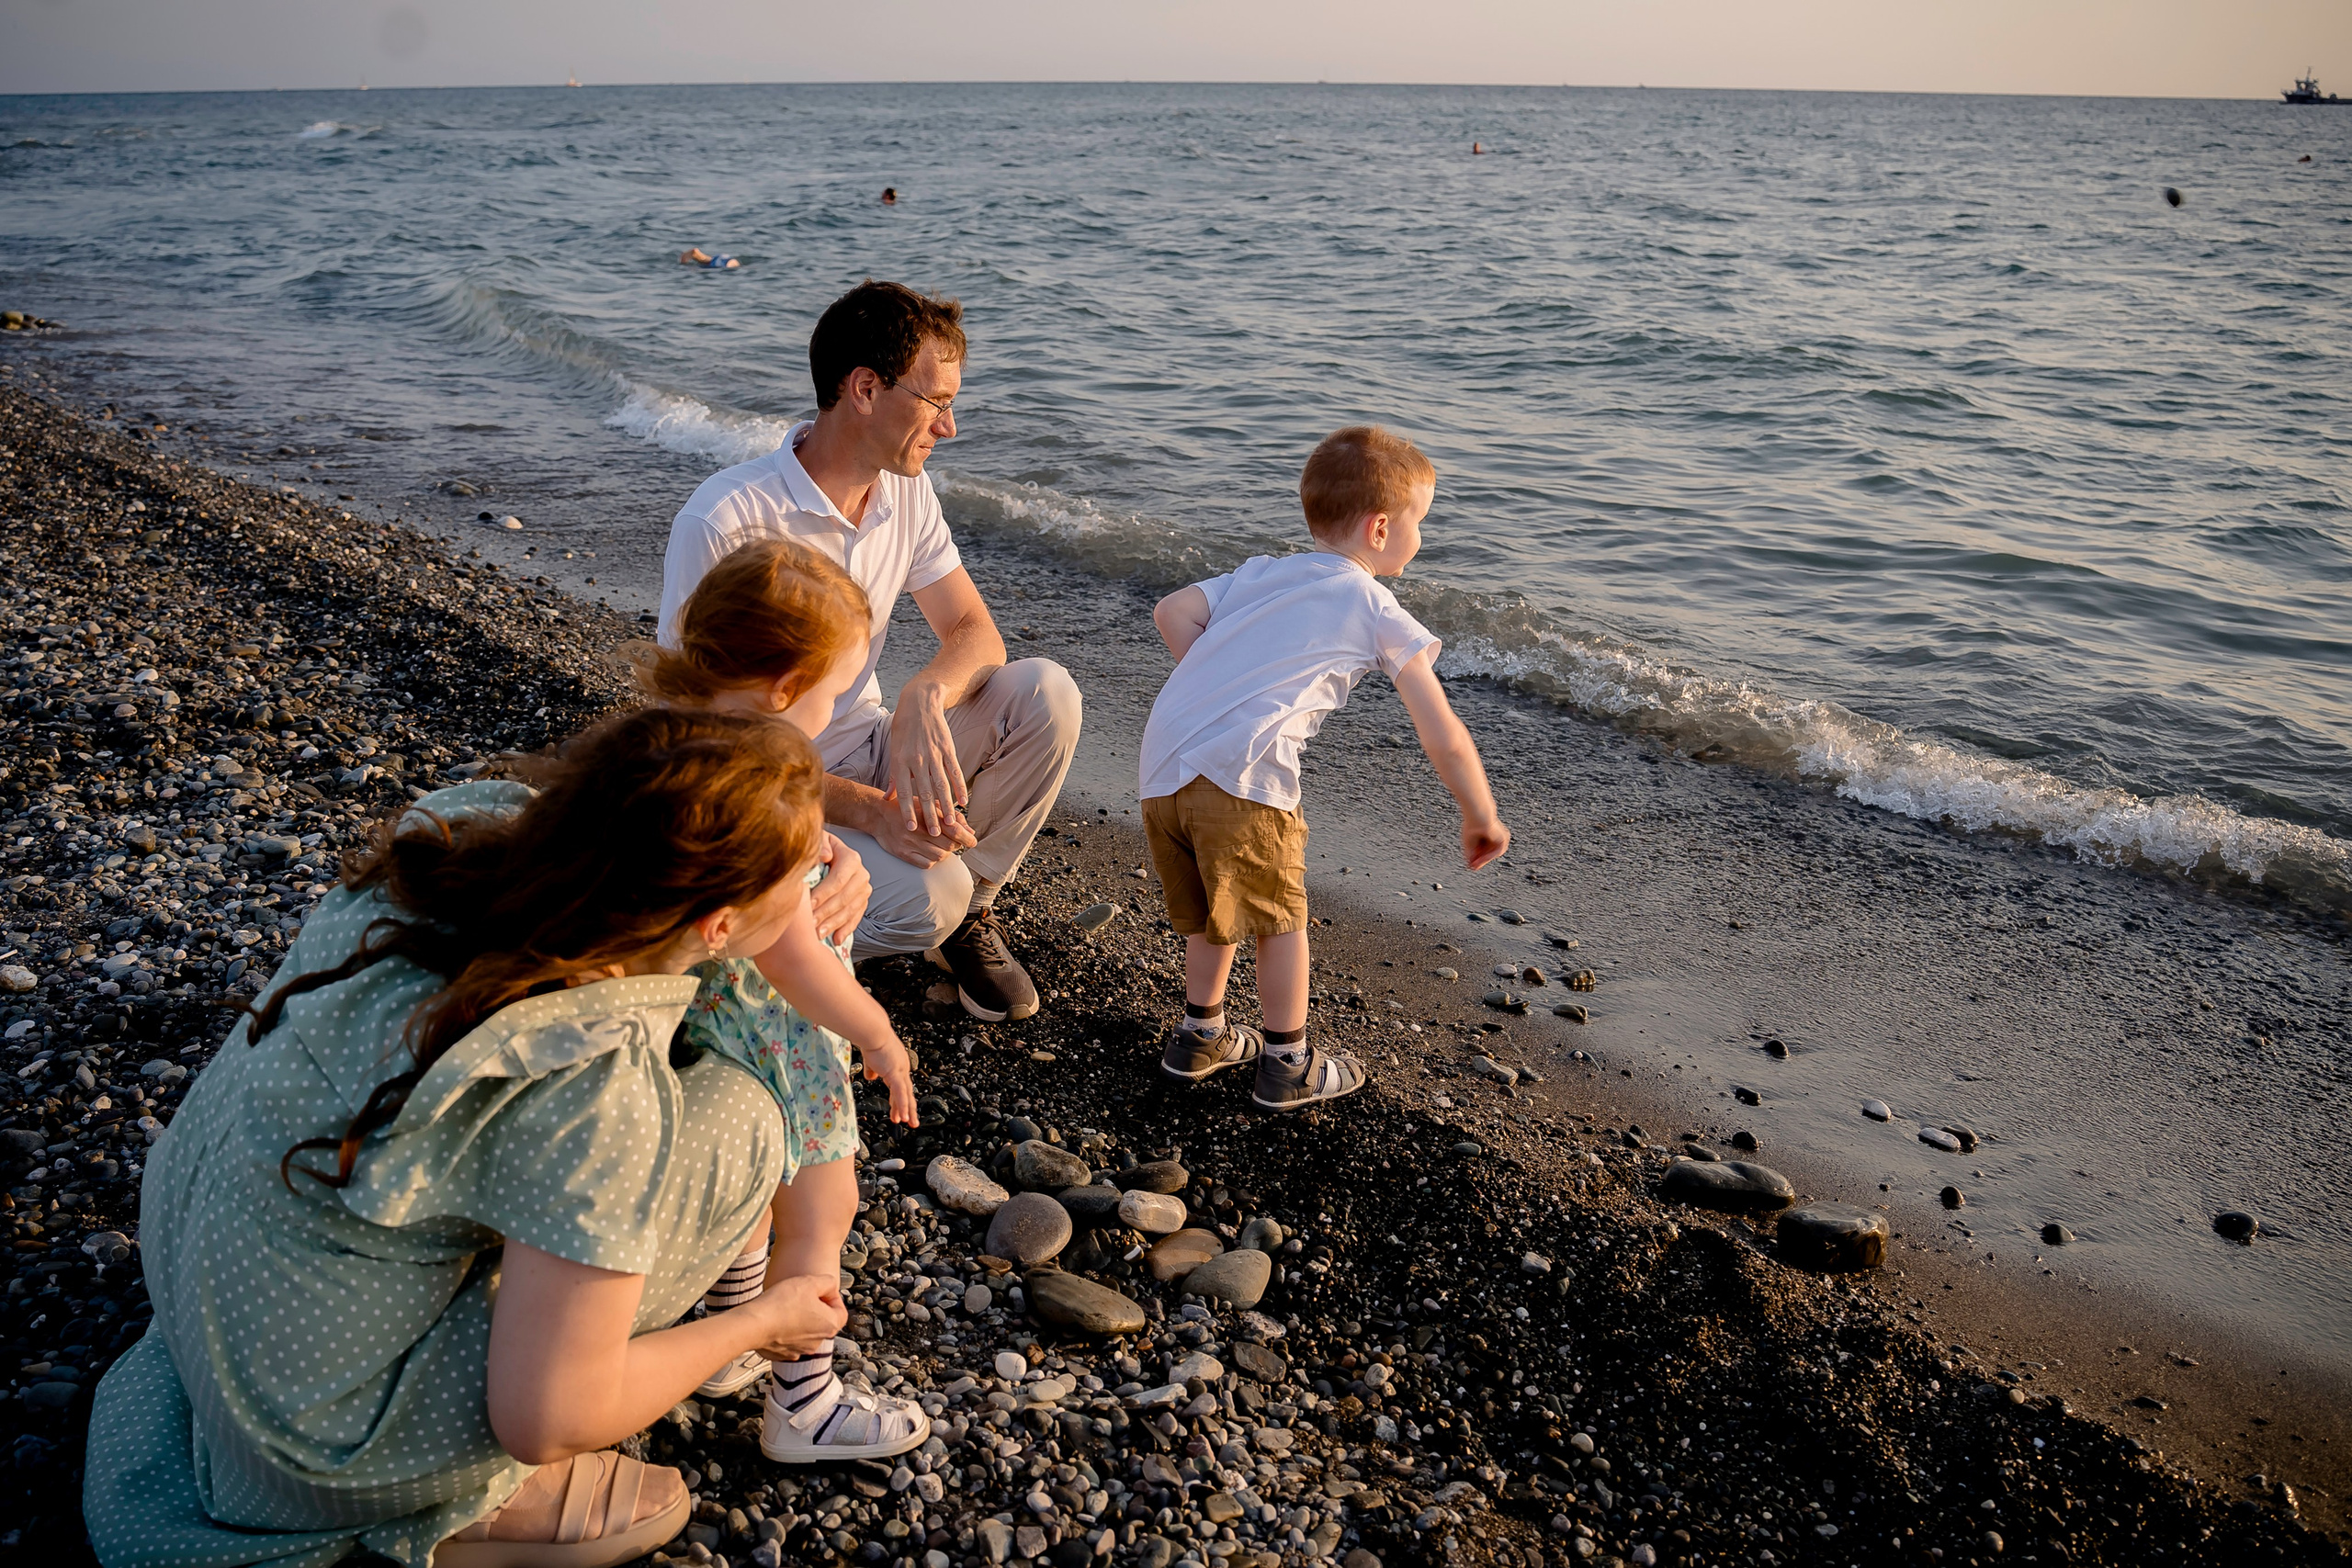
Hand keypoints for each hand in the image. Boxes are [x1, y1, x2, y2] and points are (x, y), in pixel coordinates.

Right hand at [738, 1273, 847, 1360]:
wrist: (753, 1324)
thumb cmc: (782, 1303)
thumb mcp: (810, 1281)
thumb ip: (828, 1282)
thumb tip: (831, 1286)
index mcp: (830, 1325)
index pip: (840, 1311)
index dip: (831, 1296)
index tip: (819, 1289)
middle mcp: (818, 1342)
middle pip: (822, 1321)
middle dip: (814, 1307)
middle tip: (800, 1295)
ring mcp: (800, 1350)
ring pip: (805, 1331)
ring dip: (799, 1319)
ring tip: (786, 1306)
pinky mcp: (783, 1354)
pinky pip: (788, 1340)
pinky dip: (784, 1330)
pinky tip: (776, 1319)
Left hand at [808, 833, 870, 946]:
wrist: (826, 853)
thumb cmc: (817, 848)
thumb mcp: (817, 839)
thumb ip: (819, 844)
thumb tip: (824, 856)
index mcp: (851, 858)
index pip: (838, 879)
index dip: (824, 893)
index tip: (807, 905)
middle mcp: (861, 874)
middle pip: (845, 897)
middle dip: (827, 912)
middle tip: (810, 925)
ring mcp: (863, 890)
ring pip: (850, 910)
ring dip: (834, 924)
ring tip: (818, 935)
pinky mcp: (862, 901)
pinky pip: (856, 918)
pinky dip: (846, 930)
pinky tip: (835, 940)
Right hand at [859, 1031, 918, 1126]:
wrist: (872, 1031)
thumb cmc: (871, 1040)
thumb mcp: (871, 1059)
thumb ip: (872, 1069)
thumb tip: (871, 1077)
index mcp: (898, 1065)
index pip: (900, 1087)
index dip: (900, 1101)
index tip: (899, 1112)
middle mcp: (902, 1068)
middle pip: (907, 1092)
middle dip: (909, 1108)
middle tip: (912, 1122)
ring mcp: (900, 1070)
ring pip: (906, 1094)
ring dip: (907, 1110)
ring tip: (909, 1122)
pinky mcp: (895, 1072)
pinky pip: (900, 1092)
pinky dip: (902, 1105)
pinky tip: (903, 1115)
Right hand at [870, 804, 977, 869]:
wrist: (878, 815)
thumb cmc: (907, 807)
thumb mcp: (928, 804)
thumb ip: (950, 816)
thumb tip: (970, 831)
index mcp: (927, 815)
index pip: (954, 830)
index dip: (967, 838)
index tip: (973, 841)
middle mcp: (918, 830)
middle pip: (949, 845)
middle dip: (956, 845)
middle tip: (955, 842)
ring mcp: (910, 844)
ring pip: (939, 856)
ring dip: (945, 853)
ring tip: (942, 846)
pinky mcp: (903, 854)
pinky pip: (926, 864)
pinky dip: (933, 861)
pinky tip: (931, 852)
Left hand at [887, 683, 967, 836]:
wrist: (920, 703)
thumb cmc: (904, 729)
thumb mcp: (894, 750)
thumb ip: (894, 776)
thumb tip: (888, 798)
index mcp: (901, 761)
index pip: (904, 791)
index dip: (907, 810)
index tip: (911, 828)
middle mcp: (917, 759)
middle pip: (925, 793)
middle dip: (929, 815)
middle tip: (934, 835)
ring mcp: (934, 754)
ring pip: (942, 785)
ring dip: (946, 806)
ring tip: (950, 824)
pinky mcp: (948, 749)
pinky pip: (955, 772)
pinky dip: (960, 787)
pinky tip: (963, 801)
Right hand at [1462, 815, 1509, 870]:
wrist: (1479, 816)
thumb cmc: (1472, 825)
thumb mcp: (1469, 842)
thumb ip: (1470, 854)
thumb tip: (1470, 865)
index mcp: (1486, 833)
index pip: (1482, 849)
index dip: (1476, 858)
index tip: (1470, 865)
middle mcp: (1494, 835)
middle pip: (1487, 852)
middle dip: (1480, 860)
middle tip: (1472, 867)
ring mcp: (1500, 837)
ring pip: (1492, 852)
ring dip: (1484, 860)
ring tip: (1475, 864)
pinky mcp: (1504, 838)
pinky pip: (1498, 851)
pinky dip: (1489, 856)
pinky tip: (1482, 860)